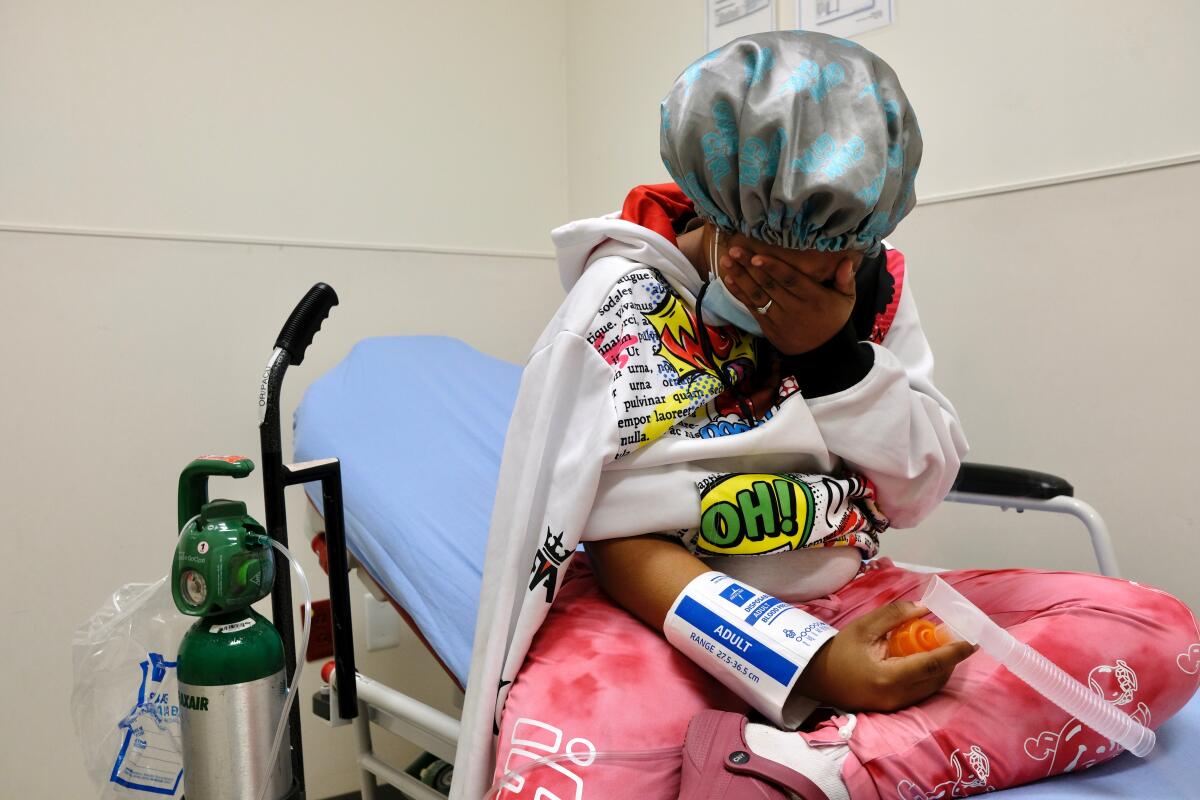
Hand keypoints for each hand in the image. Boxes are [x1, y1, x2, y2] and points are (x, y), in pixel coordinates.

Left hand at [721, 245, 856, 354]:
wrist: (823, 354)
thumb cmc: (834, 320)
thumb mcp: (847, 301)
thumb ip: (846, 280)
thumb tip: (848, 261)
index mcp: (813, 298)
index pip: (790, 280)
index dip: (773, 268)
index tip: (757, 256)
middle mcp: (794, 308)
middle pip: (769, 285)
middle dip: (750, 267)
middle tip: (735, 250)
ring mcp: (779, 319)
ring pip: (757, 296)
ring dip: (740, 277)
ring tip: (727, 261)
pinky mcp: (768, 327)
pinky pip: (752, 308)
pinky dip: (740, 294)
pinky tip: (729, 279)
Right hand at [795, 601, 975, 711]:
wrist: (817, 677)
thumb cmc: (839, 650)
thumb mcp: (864, 627)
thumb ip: (895, 615)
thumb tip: (925, 608)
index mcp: (888, 676)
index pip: (931, 664)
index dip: (954, 651)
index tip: (972, 640)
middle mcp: (896, 696)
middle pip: (937, 677)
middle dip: (951, 658)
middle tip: (956, 637)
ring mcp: (896, 705)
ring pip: (932, 687)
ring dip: (942, 667)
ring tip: (942, 645)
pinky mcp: (894, 708)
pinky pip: (922, 691)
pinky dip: (930, 675)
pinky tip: (927, 659)